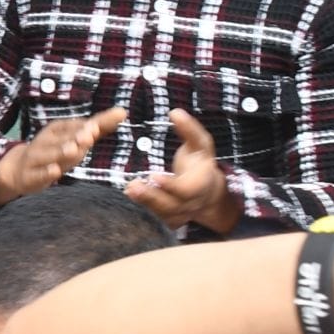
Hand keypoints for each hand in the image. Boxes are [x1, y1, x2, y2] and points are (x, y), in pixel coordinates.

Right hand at [0, 107, 128, 205]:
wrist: (19, 169)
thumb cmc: (56, 152)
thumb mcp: (75, 138)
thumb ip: (98, 126)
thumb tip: (122, 111)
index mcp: (57, 129)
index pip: (74, 126)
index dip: (85, 127)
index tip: (97, 127)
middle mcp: (46, 140)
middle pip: (62, 139)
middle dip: (75, 137)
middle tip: (89, 136)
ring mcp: (36, 157)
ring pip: (49, 154)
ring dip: (61, 151)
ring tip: (73, 150)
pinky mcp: (30, 175)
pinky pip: (38, 174)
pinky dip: (46, 172)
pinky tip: (55, 171)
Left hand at [126, 109, 235, 232]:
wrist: (207, 191)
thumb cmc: (201, 162)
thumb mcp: (201, 144)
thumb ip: (189, 129)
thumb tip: (175, 112)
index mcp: (200, 185)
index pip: (185, 189)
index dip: (171, 185)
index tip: (153, 176)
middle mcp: (190, 204)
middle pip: (171, 205)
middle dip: (151, 198)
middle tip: (131, 187)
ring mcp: (179, 215)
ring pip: (161, 215)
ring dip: (143, 206)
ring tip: (127, 192)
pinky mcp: (168, 220)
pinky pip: (154, 221)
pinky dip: (141, 213)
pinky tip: (126, 202)